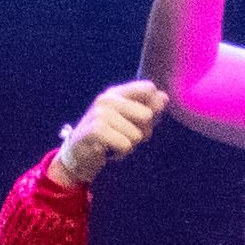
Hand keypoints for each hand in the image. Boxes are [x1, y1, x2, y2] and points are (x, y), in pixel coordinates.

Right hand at [50, 76, 170, 186]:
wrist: (79, 156)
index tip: (139, 120)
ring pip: (137, 135)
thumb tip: (164, 97)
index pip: (148, 89)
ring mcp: (100, 113)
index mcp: (117, 93)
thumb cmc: (110, 137)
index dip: (153, 109)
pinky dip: (121, 153)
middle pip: (147, 115)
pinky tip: (108, 151)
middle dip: (142, 132)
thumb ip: (149, 109)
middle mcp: (108, 99)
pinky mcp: (96, 130)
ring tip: (114, 143)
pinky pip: (126, 146)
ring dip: (130, 145)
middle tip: (123, 135)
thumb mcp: (131, 121)